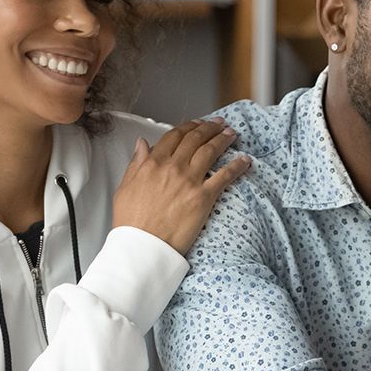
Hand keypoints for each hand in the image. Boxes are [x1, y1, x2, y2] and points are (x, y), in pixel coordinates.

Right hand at [112, 119, 249, 254]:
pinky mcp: (203, 197)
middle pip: (195, 139)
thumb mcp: (125, 187)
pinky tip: (245, 160)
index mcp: (152, 164)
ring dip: (223, 139)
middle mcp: (172, 167)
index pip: (174, 136)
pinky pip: (224, 176)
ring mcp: (189, 181)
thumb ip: (136, 163)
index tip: (197, 123)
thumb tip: (142, 143)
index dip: (189, 126)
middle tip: (219, 124)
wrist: (143, 246)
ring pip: (210, 151)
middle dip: (210, 128)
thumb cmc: (132, 222)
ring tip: (232, 134)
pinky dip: (237, 165)